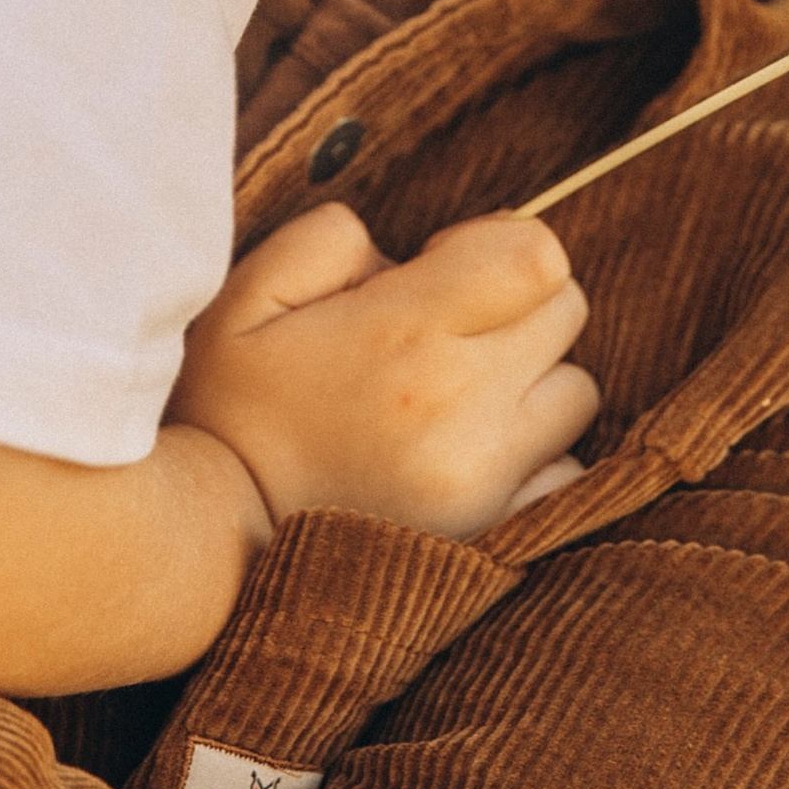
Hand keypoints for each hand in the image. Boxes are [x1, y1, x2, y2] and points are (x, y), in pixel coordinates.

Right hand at [170, 202, 598, 540]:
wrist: (211, 548)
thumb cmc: (227, 410)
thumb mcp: (246, 297)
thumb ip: (330, 240)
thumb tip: (408, 253)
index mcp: (404, 333)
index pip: (538, 256)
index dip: (496, 242)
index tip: (440, 265)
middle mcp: (461, 404)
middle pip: (567, 310)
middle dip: (516, 302)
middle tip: (444, 328)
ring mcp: (487, 477)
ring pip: (577, 390)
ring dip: (533, 379)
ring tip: (455, 396)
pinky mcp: (498, 532)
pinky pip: (569, 470)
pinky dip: (539, 456)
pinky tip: (468, 454)